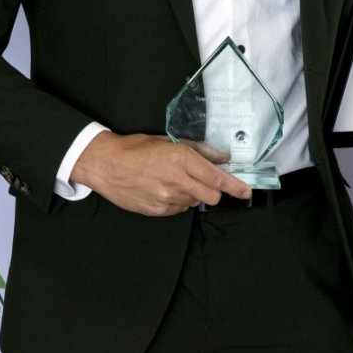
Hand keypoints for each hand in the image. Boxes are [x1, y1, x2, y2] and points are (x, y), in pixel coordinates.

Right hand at [70, 131, 249, 215]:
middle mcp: (176, 180)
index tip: (246, 192)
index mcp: (180, 159)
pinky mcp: (157, 210)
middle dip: (213, 191)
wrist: (106, 165)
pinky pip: (178, 209)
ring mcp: (166, 198)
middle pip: (211, 197)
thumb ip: (198, 151)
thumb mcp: (168, 142)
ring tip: (174, 181)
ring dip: (192, 194)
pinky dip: (177, 201)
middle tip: (203, 182)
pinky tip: (163, 190)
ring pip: (195, 203)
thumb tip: (221, 158)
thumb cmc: (135, 150)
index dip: (235, 187)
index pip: (216, 178)